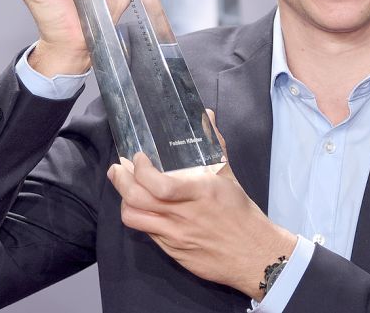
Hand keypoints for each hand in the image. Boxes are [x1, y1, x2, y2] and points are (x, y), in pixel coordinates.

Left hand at [107, 112, 296, 299]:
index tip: (138, 158)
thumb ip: (214, 144)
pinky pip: (146, 233)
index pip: (158, 185)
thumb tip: (206, 115)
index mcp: (200, 193)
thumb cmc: (240, 213)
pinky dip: (140, 216)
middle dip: (120, 181)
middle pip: (137, 200)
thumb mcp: (228, 177)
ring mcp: (175, 236)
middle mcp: (184, 216)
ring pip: (134, 218)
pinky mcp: (172, 251)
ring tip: (126, 188)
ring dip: (124, 200)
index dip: (140, 170)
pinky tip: (143, 208)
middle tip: (117, 169)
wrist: (252, 254)